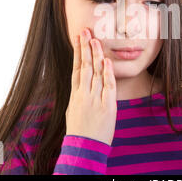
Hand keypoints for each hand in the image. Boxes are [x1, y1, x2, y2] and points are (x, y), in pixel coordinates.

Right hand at [65, 27, 116, 145]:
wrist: (84, 149)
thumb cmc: (80, 131)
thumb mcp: (74, 111)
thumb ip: (78, 96)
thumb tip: (80, 85)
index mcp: (75, 95)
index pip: (76, 68)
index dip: (78, 52)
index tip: (78, 38)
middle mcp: (83, 94)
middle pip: (84, 66)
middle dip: (84, 47)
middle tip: (85, 31)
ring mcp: (94, 100)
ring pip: (95, 73)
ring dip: (95, 55)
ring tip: (95, 39)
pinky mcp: (106, 107)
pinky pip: (107, 86)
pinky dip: (107, 73)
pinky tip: (107, 61)